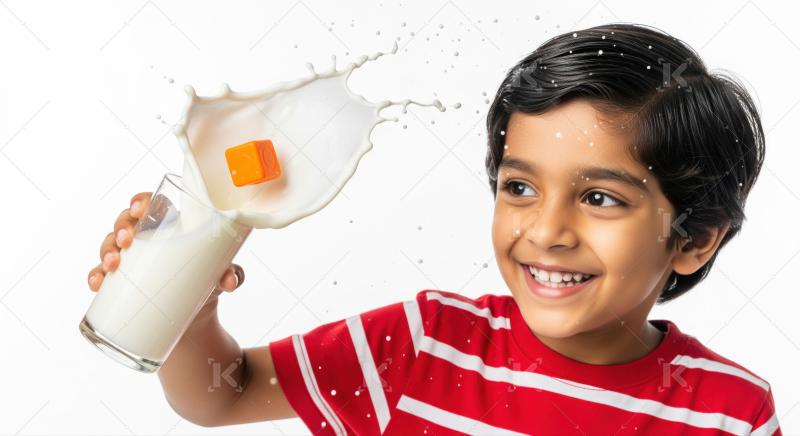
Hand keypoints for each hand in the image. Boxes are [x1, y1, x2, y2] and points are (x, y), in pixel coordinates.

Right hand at [86, 192, 244, 293]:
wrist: (195, 318)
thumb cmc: (208, 282)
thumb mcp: (221, 276)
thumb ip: (232, 274)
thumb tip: (231, 280)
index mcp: (171, 226)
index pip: (151, 203)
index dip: (141, 200)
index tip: (139, 208)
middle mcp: (147, 239)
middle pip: (125, 221)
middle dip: (121, 227)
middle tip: (127, 241)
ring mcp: (131, 260)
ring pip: (109, 244)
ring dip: (106, 250)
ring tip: (112, 264)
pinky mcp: (121, 284)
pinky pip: (101, 274)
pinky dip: (96, 277)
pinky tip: (97, 283)